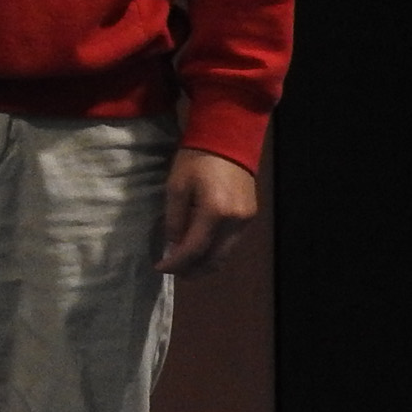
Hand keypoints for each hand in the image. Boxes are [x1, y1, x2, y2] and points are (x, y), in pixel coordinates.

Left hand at [156, 147, 258, 275]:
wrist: (228, 141)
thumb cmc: (196, 159)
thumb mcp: (176, 186)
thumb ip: (174, 218)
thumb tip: (172, 246)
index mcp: (215, 212)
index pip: (195, 249)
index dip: (177, 262)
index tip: (160, 267)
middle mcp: (236, 222)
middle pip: (214, 260)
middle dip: (192, 270)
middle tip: (172, 270)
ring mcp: (247, 222)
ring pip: (225, 255)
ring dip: (204, 263)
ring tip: (184, 263)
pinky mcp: (250, 218)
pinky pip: (232, 244)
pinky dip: (215, 251)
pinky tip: (200, 248)